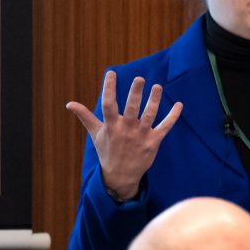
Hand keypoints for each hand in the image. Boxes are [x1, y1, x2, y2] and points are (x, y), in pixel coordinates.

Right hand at [67, 72, 182, 199]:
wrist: (121, 176)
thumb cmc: (108, 151)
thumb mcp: (96, 134)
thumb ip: (85, 117)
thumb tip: (69, 104)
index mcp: (111, 127)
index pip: (108, 105)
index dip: (108, 89)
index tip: (111, 73)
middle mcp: (126, 130)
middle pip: (131, 109)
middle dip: (135, 94)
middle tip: (139, 78)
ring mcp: (141, 137)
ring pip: (149, 116)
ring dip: (154, 101)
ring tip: (157, 87)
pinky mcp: (153, 142)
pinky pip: (165, 127)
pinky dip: (173, 116)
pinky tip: (179, 104)